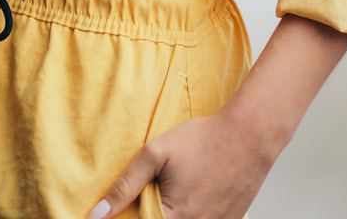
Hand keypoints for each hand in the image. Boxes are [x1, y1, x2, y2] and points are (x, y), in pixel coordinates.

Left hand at [85, 109, 277, 218]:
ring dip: (174, 213)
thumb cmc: (203, 139)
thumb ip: (126, 185)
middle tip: (161, 191)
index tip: (131, 205)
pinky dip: (195, 213)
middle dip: (154, 212)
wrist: (249, 134)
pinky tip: (197, 194)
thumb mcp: (157, 152)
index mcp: (173, 218)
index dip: (131, 218)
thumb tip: (97, 215)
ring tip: (181, 190)